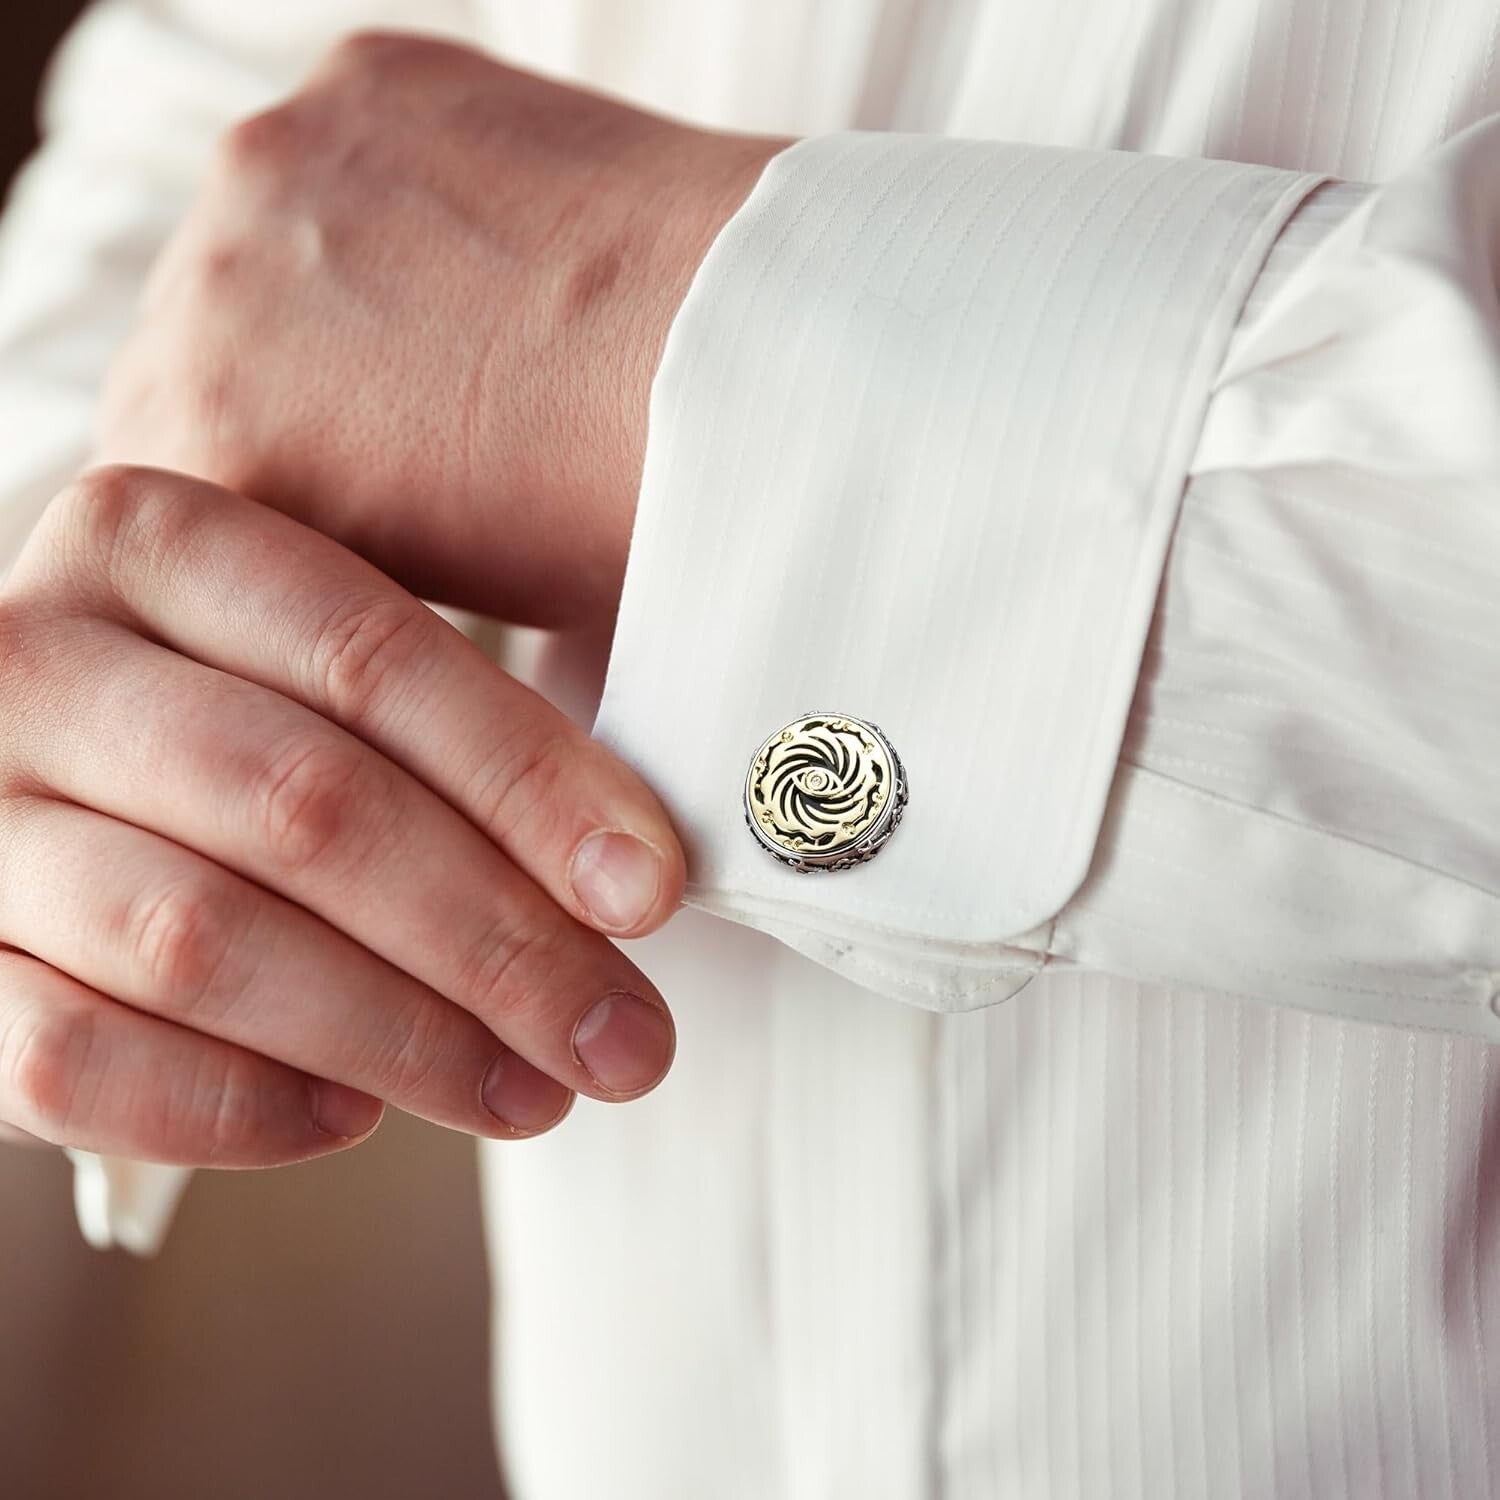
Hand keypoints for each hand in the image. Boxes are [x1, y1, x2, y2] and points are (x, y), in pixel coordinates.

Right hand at [0, 465, 686, 1165]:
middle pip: (306, 806)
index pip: (375, 658)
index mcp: (157, 541)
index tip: (651, 894)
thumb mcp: (327, 682)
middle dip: (493, 943)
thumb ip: (446, 740)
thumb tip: (629, 883)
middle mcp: (34, 653)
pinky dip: (231, 1106)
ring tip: (529, 1090)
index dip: (532, 786)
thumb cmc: (236, 739)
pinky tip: (349, 1120)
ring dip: (397, 1039)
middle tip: (621, 1037)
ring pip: (200, 939)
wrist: (29, 799)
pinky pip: (68, 1057)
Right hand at [100, 33, 784, 628]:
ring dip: (321, 304)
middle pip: (190, 368)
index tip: (329, 526)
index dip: (263, 518)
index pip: (174, 503)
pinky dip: (393, 209)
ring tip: (452, 348)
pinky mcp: (363, 80)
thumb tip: (386, 587)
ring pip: (252, 256)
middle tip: (392, 438)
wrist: (756, 367)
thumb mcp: (481, 613)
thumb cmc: (631, 522)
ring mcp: (278, 165)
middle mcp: (203, 292)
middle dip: (277, 408)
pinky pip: (340, 157)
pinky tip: (489, 261)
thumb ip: (376, 589)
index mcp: (214, 453)